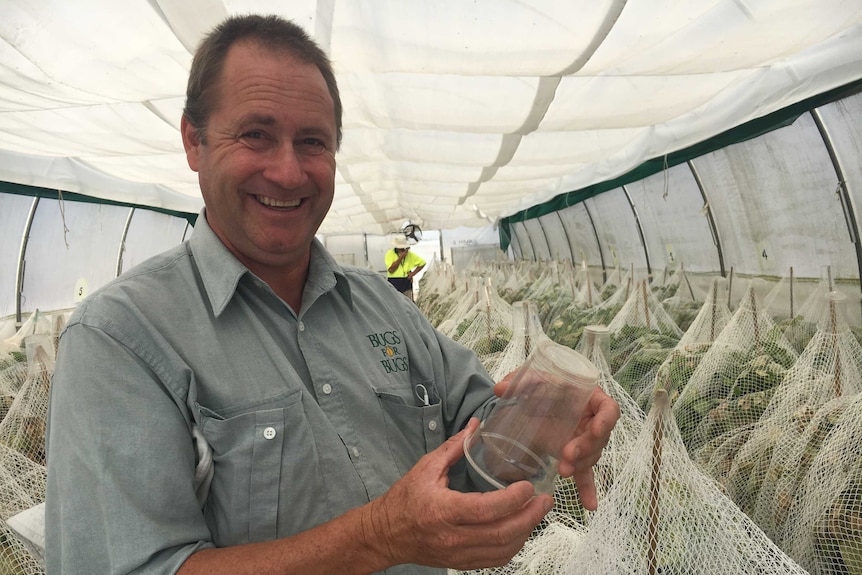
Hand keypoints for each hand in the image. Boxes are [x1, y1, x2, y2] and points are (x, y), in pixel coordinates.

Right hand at [364, 419, 552, 569]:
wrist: (385, 534)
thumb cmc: (404, 499)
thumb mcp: (426, 468)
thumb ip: (454, 447)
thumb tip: (475, 425)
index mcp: (443, 511)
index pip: (486, 510)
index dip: (512, 500)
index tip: (528, 487)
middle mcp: (452, 537)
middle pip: (501, 533)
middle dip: (529, 517)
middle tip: (545, 500)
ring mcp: (458, 554)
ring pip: (503, 550)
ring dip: (526, 532)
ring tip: (536, 512)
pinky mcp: (461, 564)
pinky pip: (495, 560)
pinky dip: (513, 546)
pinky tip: (521, 530)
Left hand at [493, 374, 619, 510]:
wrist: (533, 399)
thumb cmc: (540, 384)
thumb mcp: (531, 378)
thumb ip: (519, 380)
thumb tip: (500, 390)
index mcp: (587, 397)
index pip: (608, 408)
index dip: (606, 420)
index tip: (596, 430)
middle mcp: (590, 419)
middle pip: (599, 437)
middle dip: (585, 448)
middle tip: (567, 455)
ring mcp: (583, 439)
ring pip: (590, 456)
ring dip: (579, 465)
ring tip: (562, 471)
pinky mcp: (574, 455)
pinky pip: (584, 473)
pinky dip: (586, 489)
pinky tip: (589, 506)